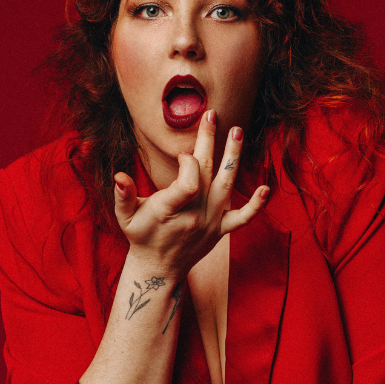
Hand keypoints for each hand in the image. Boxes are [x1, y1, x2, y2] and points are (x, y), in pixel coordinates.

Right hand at [113, 110, 268, 277]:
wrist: (160, 269)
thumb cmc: (140, 237)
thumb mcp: (125, 217)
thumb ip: (123, 196)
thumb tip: (119, 176)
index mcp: (170, 210)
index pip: (188, 182)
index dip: (188, 162)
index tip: (182, 153)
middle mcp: (194, 215)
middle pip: (207, 173)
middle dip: (209, 141)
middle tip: (213, 114)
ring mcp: (210, 223)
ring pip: (226, 186)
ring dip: (233, 157)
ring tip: (237, 132)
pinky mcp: (221, 230)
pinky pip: (242, 218)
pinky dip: (256, 205)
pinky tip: (265, 187)